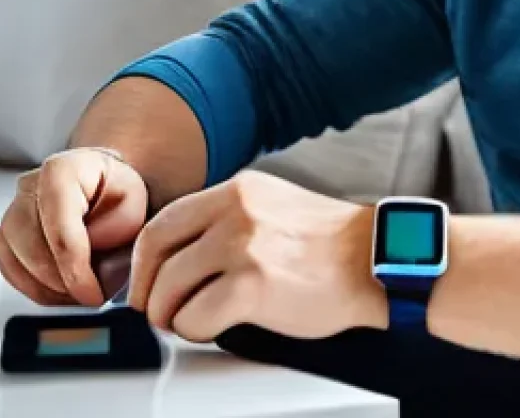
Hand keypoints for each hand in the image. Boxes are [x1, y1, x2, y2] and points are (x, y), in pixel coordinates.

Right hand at [0, 147, 148, 306]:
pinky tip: (60, 286)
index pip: (60, 229)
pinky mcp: (4, 235)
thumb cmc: (116, 193)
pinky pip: (9, 272)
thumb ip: (116, 228)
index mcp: (61, 170)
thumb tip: (89, 261)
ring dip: (49, 288)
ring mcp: (12, 209)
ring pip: (17, 264)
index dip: (75, 270)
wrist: (102, 188)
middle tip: (92, 295)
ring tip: (80, 289)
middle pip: (32, 249)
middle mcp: (29, 186)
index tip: (93, 295)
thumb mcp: (133, 202)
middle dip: (63, 282)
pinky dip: (34, 289)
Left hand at [128, 169, 388, 342]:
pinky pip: (196, 316)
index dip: (145, 257)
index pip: (165, 219)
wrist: (374, 260)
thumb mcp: (273, 206)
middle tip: (153, 309)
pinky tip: (211, 328)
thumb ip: (229, 218)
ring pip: (170, 286)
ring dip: (169, 314)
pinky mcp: (254, 285)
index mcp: (238, 190)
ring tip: (184, 322)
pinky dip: (194, 330)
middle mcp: (235, 210)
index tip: (146, 279)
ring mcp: (243, 245)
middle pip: (157, 250)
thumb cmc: (330, 244)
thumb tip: (183, 252)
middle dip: (147, 288)